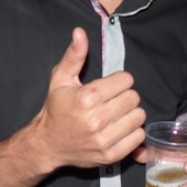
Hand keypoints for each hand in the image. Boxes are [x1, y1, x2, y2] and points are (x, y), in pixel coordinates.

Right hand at [27, 28, 145, 170]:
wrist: (47, 144)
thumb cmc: (56, 109)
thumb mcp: (60, 79)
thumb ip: (74, 55)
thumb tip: (80, 32)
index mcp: (87, 97)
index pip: (126, 80)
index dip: (119, 80)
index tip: (110, 86)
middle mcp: (97, 119)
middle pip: (134, 98)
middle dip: (126, 96)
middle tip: (113, 100)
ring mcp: (104, 139)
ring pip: (138, 117)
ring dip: (130, 114)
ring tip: (117, 114)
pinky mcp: (111, 155)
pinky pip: (138, 137)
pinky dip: (132, 132)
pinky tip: (119, 128)